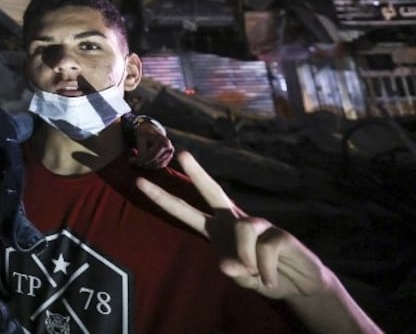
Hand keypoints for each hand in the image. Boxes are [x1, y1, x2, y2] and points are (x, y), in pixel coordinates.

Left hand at [130, 118, 174, 168]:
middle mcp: (169, 148)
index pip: (151, 155)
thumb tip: (139, 161)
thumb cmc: (144, 133)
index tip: (131, 160)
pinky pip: (159, 165)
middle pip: (154, 161)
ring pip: (157, 165)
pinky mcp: (169, 157)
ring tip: (137, 160)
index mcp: (163, 142)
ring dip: (146, 165)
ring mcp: (170, 153)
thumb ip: (141, 149)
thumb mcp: (140, 137)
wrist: (151, 130)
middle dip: (142, 163)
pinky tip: (143, 160)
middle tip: (132, 161)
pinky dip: (151, 165)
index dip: (141, 159)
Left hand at [136, 151, 335, 299]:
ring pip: (244, 229)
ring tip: (257, 275)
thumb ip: (233, 272)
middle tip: (180, 153)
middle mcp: (234, 222)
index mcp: (217, 230)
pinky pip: (265, 249)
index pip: (185, 211)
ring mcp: (258, 224)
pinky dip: (266, 270)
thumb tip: (225, 264)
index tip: (140, 181)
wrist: (301, 287)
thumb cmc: (263, 276)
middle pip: (213, 191)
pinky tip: (271, 278)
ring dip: (248, 258)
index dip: (163, 198)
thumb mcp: (243, 279)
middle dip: (197, 173)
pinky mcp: (279, 234)